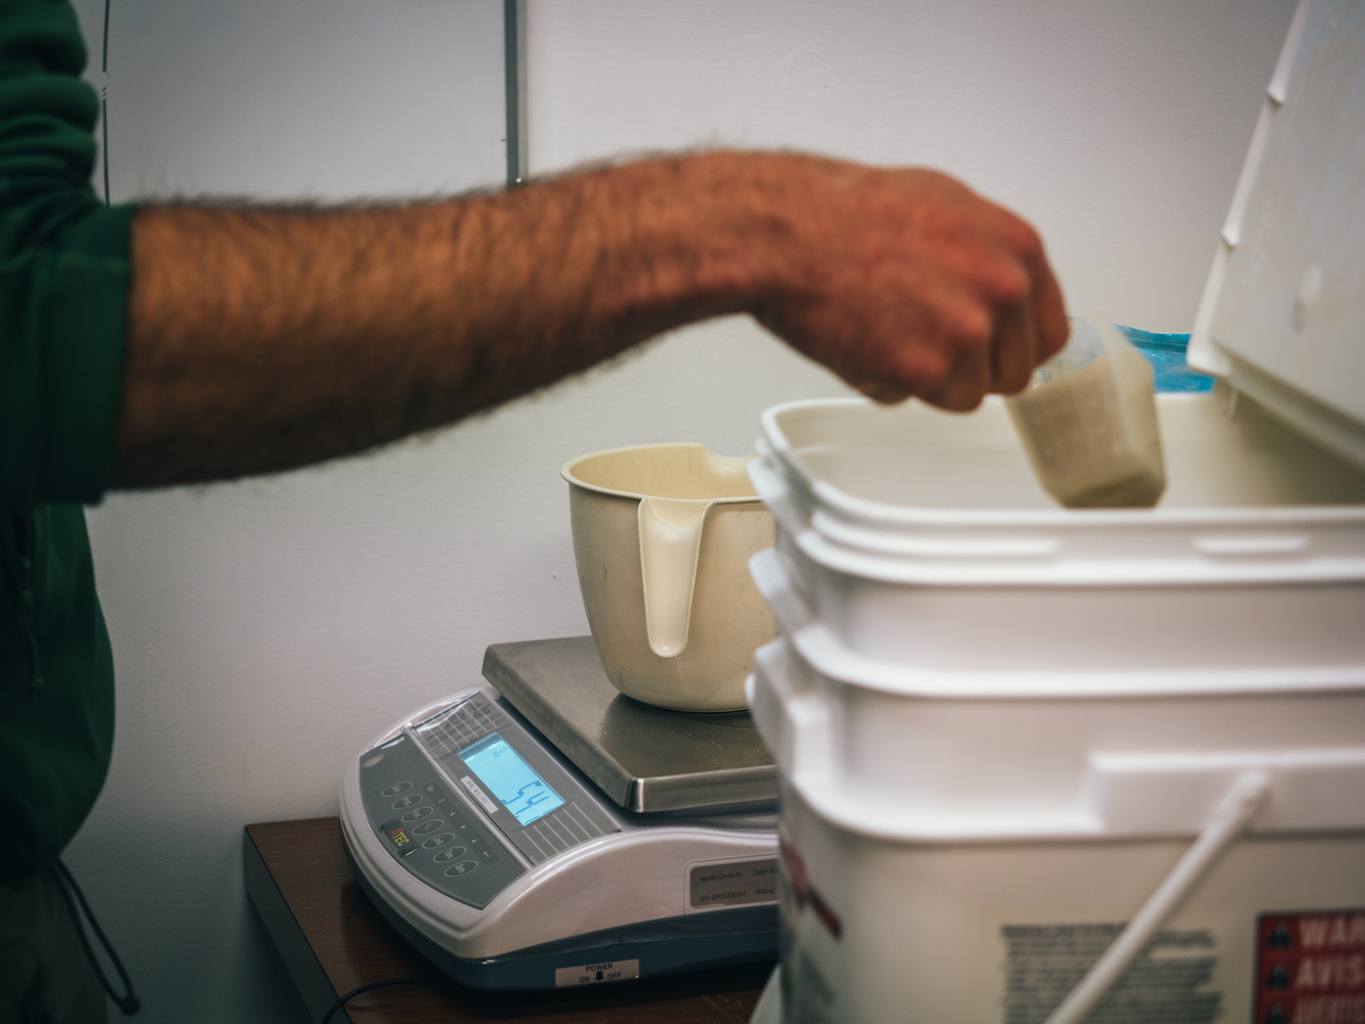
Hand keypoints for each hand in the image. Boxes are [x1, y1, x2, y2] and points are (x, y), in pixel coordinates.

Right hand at [752, 157, 1067, 409]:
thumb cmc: (848, 211)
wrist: (790, 231)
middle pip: (1013, 373)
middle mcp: (1003, 291)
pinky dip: (883, 383)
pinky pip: (912, 401)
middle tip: (925, 344)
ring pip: (964, 395)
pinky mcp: (923, 370)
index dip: (1012, 347)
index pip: (1048, 332)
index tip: (990, 351)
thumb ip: (986, 254)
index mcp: (1017, 249)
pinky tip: (861, 339)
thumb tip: (999, 286)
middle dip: (972, 368)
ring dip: (927, 380)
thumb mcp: (944, 206)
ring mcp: (966, 333)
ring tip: (885, 331)